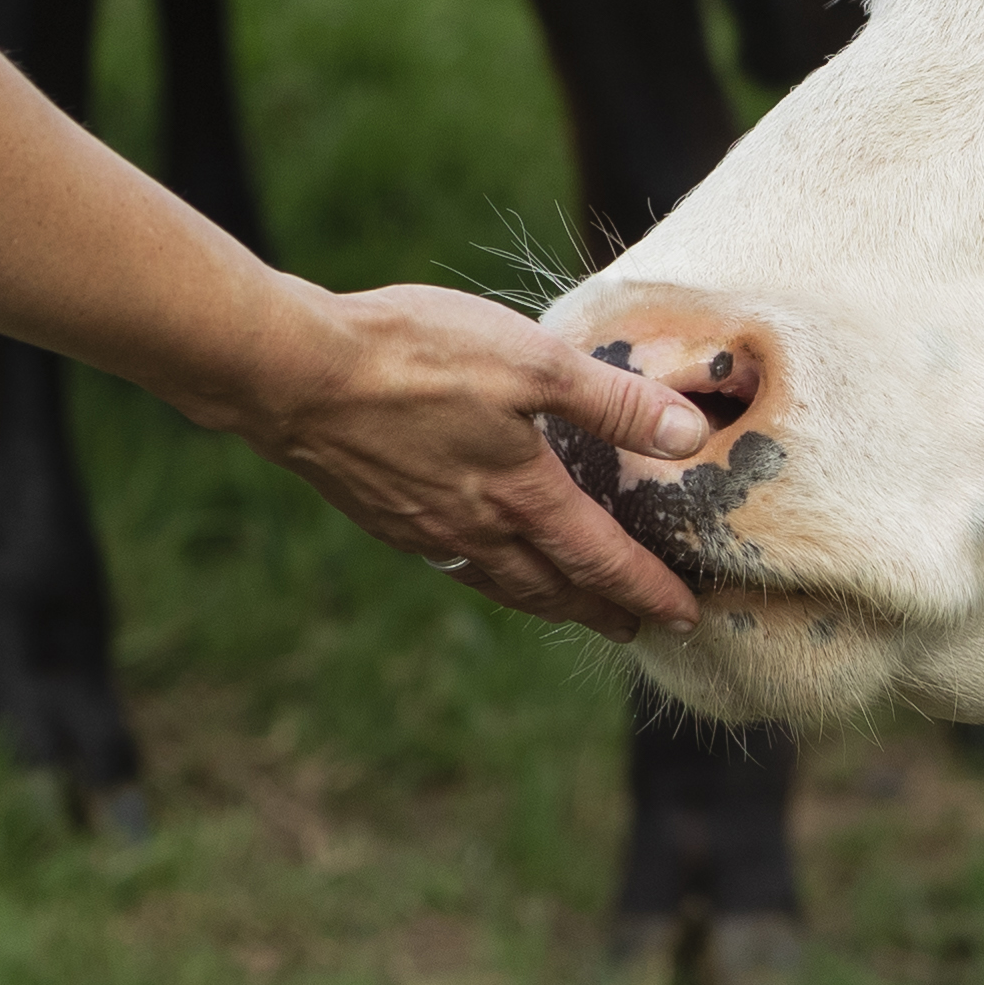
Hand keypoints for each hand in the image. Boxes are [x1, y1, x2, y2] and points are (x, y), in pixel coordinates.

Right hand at [239, 284, 709, 642]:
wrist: (293, 374)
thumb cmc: (414, 357)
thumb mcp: (532, 361)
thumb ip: (613, 403)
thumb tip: (690, 437)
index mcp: (522, 495)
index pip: (601, 558)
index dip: (647, 588)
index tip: (685, 614)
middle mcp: (476, 528)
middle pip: (553, 586)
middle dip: (600, 609)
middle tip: (635, 626)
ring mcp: (425, 529)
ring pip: (501, 582)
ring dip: (546, 600)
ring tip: (567, 605)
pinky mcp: (383, 515)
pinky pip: (455, 564)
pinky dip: (490, 575)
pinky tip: (480, 559)